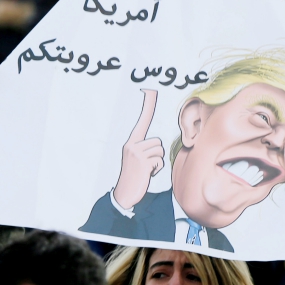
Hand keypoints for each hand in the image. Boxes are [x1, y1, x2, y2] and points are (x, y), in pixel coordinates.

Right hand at [113, 89, 164, 208]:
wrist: (124, 195)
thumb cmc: (134, 178)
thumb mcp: (136, 160)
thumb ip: (145, 150)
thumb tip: (158, 146)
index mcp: (131, 143)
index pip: (142, 121)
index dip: (147, 106)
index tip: (149, 90)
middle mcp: (132, 145)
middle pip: (158, 142)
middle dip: (157, 155)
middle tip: (146, 166)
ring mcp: (136, 153)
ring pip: (160, 151)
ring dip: (157, 163)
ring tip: (146, 170)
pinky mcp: (141, 162)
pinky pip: (159, 161)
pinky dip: (156, 170)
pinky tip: (146, 175)